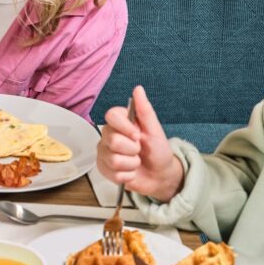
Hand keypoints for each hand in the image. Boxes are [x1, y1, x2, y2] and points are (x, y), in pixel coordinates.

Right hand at [97, 86, 183, 201]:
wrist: (160, 175)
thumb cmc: (158, 151)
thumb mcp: (155, 130)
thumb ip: (145, 110)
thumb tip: (138, 89)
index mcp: (120, 122)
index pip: (110, 116)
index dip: (124, 127)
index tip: (137, 135)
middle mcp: (108, 136)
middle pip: (112, 141)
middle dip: (132, 149)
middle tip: (139, 150)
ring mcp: (104, 152)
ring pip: (113, 159)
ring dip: (131, 164)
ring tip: (136, 162)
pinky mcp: (104, 168)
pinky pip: (112, 173)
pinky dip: (127, 175)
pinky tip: (131, 172)